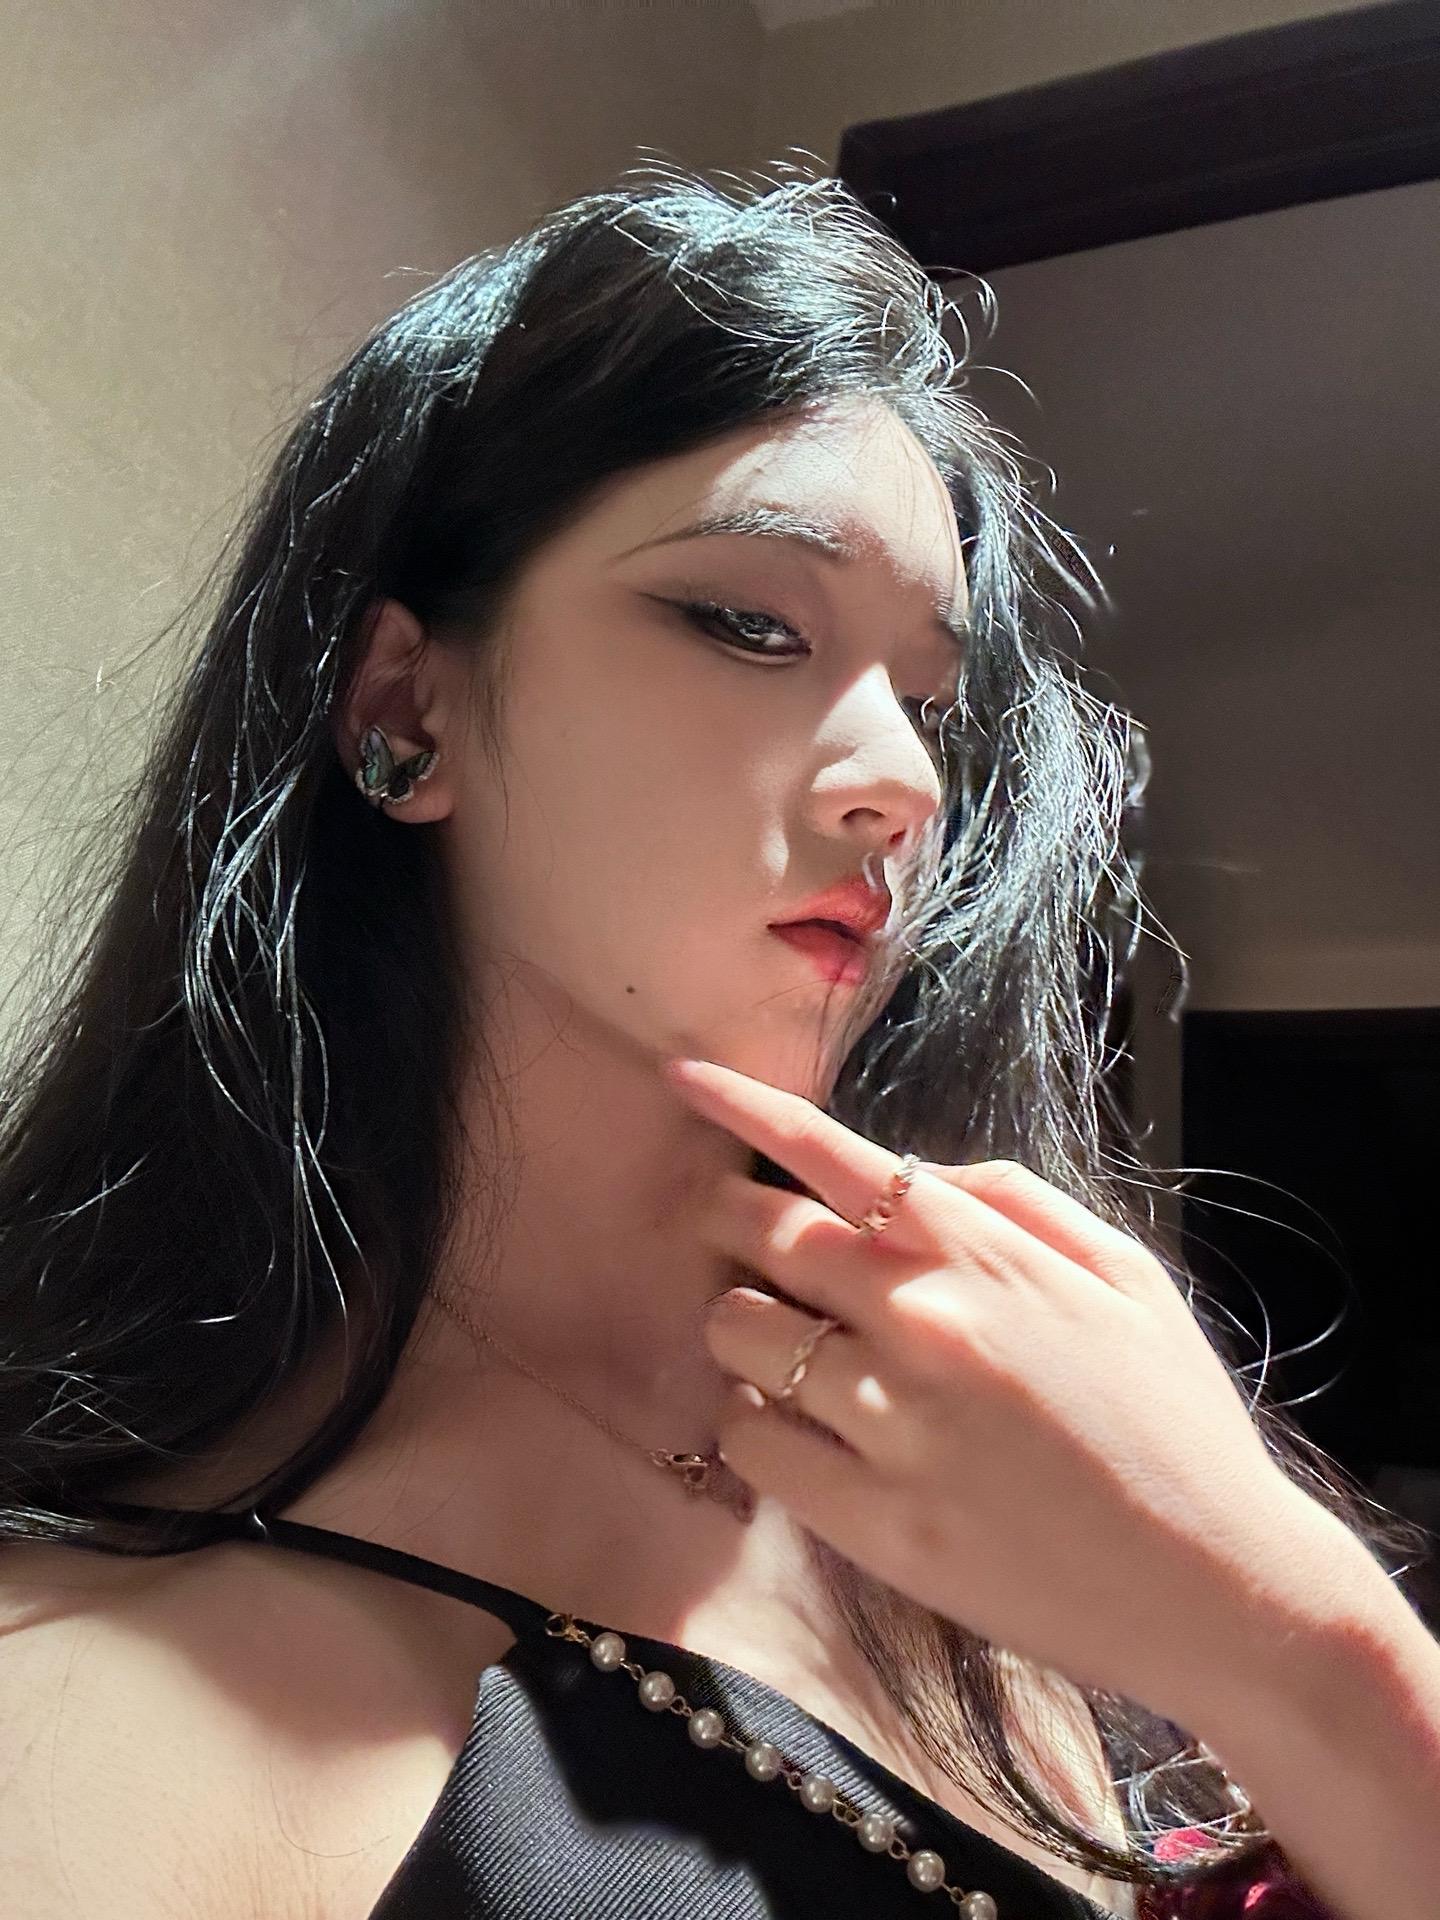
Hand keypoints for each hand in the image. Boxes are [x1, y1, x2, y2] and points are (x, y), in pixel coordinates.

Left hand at [667, 1054, 1334, 1731]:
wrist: (1216, 1585)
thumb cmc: (1175, 1422)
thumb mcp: (1127, 1276)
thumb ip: (1020, 1201)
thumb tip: (922, 1172)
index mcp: (980, 1252)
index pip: (829, 1152)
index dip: (742, 1105)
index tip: (680, 1075)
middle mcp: (920, 1318)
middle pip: (761, 1236)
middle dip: (727, 1222)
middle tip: (732, 1236)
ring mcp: (888, 1420)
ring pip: (739, 1335)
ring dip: (740, 1328)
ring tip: (777, 1348)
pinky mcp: (870, 1520)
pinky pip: (751, 1443)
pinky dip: (750, 1422)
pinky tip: (790, 1426)